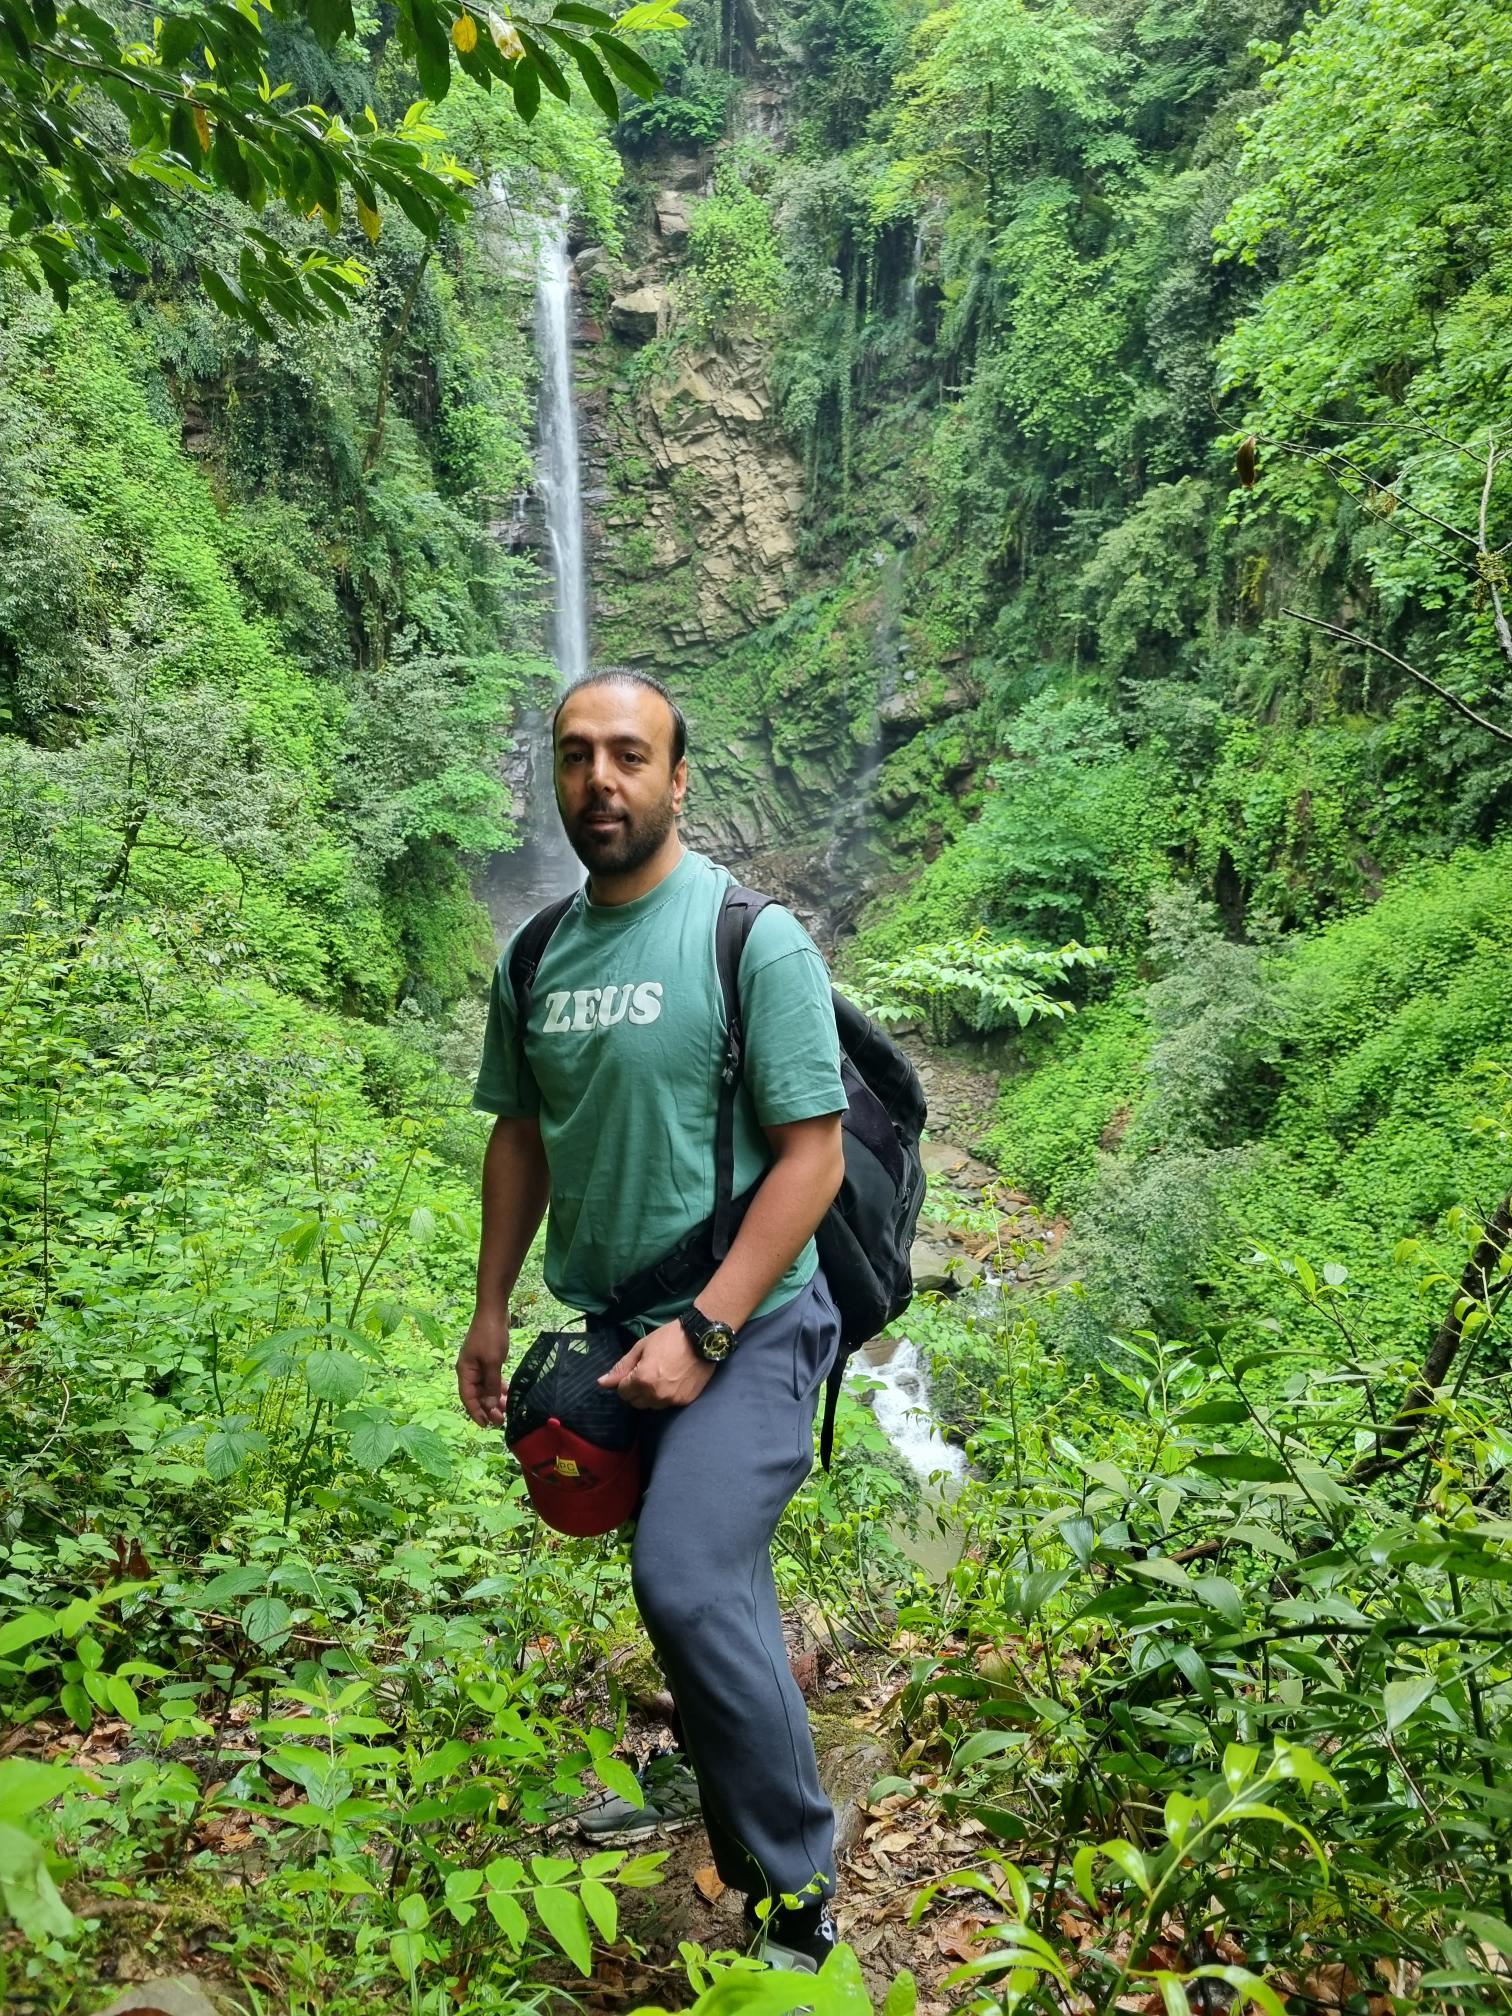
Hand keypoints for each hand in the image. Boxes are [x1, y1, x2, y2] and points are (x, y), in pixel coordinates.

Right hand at [457, 1307, 509, 1427]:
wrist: (494, 1310)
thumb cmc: (491, 1335)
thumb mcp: (492, 1362)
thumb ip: (491, 1385)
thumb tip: (490, 1406)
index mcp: (465, 1371)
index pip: (467, 1398)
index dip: (476, 1413)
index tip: (486, 1425)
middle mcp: (469, 1370)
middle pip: (477, 1395)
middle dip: (488, 1408)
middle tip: (502, 1420)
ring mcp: (478, 1364)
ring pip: (485, 1388)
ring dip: (494, 1399)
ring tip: (507, 1409)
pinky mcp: (488, 1359)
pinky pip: (491, 1379)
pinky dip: (498, 1387)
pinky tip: (507, 1394)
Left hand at [598, 1320, 714, 1409]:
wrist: (702, 1338)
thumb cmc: (669, 1338)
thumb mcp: (641, 1347)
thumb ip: (622, 1367)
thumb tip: (602, 1383)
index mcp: (642, 1380)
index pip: (622, 1392)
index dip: (626, 1381)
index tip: (635, 1370)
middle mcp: (656, 1394)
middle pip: (635, 1402)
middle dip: (636, 1390)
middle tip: (647, 1372)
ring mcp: (671, 1400)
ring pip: (652, 1405)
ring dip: (651, 1395)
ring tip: (660, 1377)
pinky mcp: (685, 1401)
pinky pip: (668, 1404)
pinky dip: (666, 1395)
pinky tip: (673, 1380)